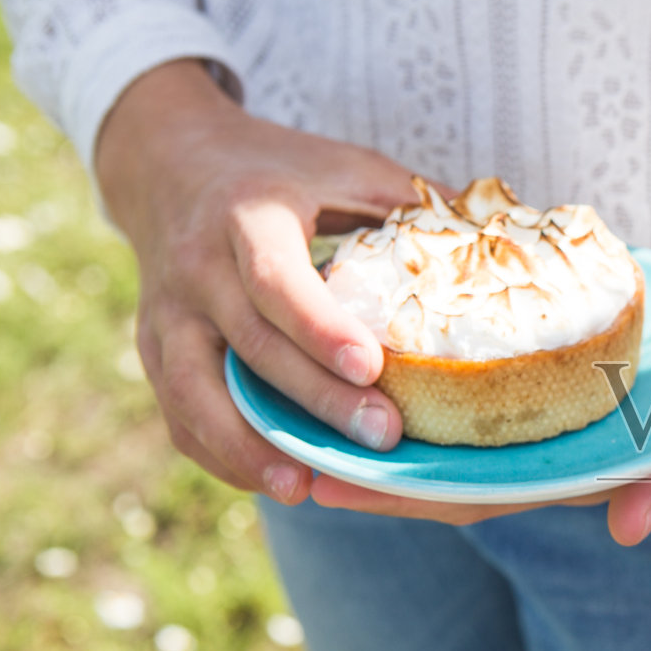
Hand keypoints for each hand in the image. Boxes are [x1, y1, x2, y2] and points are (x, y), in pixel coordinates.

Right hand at [95, 60, 420, 502]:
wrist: (169, 162)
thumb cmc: (279, 170)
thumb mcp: (342, 166)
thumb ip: (408, 202)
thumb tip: (497, 237)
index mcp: (246, 218)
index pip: (277, 281)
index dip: (320, 328)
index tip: (371, 367)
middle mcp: (195, 267)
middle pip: (252, 347)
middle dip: (315, 400)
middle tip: (380, 439)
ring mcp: (166, 313)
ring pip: (195, 392)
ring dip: (248, 446)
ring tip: (305, 488)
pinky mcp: (152, 348)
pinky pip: (180, 412)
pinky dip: (220, 453)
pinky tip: (273, 480)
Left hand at [308, 343, 650, 538]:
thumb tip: (625, 524)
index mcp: (583, 479)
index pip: (476, 496)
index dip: (401, 497)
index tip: (327, 484)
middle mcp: (553, 463)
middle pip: (444, 476)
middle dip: (366, 470)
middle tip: (280, 450)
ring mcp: (550, 435)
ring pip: (451, 444)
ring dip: (383, 434)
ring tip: (302, 411)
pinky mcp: (552, 401)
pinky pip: (475, 404)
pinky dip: (424, 395)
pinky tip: (373, 368)